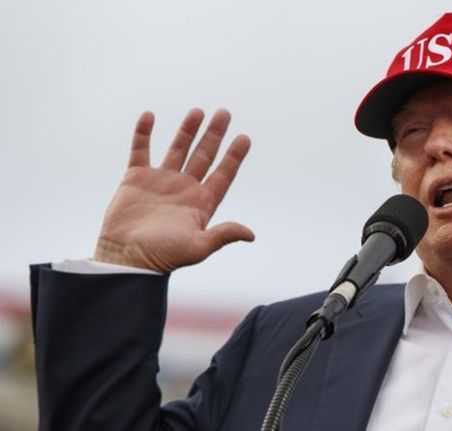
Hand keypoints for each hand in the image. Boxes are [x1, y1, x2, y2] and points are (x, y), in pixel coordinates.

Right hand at [94, 108, 253, 272]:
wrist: (126, 259)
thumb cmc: (163, 257)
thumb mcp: (197, 247)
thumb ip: (223, 235)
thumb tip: (251, 234)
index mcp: (201, 203)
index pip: (223, 174)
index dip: (234, 157)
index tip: (245, 138)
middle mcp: (184, 188)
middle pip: (204, 155)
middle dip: (214, 134)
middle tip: (224, 113)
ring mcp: (161, 181)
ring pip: (177, 148)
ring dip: (187, 130)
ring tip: (198, 111)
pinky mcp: (135, 178)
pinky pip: (140, 150)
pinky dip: (144, 133)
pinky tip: (149, 115)